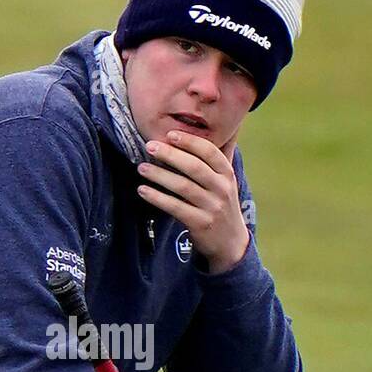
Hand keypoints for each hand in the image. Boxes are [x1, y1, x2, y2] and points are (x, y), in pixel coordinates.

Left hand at [137, 128, 249, 273]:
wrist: (230, 242)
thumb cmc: (221, 204)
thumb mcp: (225, 181)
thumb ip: (216, 159)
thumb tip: (210, 130)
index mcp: (227, 173)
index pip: (209, 152)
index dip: (189, 141)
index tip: (170, 134)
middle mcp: (222, 188)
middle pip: (194, 167)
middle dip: (170, 154)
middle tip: (150, 146)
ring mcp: (212, 207)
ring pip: (183, 187)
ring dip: (160, 175)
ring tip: (142, 167)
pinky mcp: (200, 223)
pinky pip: (175, 207)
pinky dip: (157, 198)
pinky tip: (143, 191)